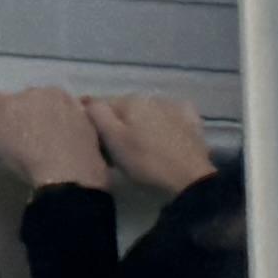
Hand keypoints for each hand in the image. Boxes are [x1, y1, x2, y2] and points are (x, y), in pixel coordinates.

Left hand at [0, 86, 114, 192]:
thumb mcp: (88, 133)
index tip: (34, 128)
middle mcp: (36, 93)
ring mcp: (12, 103)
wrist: (68, 174)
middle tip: (19, 135)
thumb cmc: (84, 162)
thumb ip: (76, 121)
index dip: (34, 114)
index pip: (40, 98)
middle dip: (16, 113)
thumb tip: (68, 124)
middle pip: (17, 98)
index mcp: (61, 96)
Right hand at [93, 93, 222, 192]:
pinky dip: (166, 123)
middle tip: (115, 149)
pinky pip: (172, 117)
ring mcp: (175, 108)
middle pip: (126, 109)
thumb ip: (97, 114)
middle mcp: (152, 98)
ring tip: (140, 147)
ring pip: (148, 112)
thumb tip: (86, 100)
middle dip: (118, 123)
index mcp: (131, 101)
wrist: (189, 180)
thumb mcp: (113, 140)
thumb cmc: (145, 162)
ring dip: (141, 124)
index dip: (93, 122)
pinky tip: (165, 136)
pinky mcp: (192, 122)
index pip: (101, 104)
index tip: (93, 141)